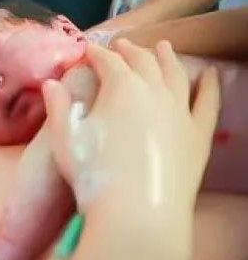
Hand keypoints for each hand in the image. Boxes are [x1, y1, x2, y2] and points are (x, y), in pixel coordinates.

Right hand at [42, 40, 219, 258]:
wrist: (138, 213)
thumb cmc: (94, 175)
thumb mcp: (65, 140)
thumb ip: (59, 108)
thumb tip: (51, 84)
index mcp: (120, 87)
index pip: (107, 61)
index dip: (96, 53)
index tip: (88, 50)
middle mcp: (154, 90)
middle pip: (143, 61)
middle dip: (130, 51)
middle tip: (122, 45)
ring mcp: (180, 110)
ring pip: (176, 74)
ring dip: (167, 57)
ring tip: (164, 47)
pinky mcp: (198, 133)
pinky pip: (207, 101)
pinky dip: (208, 84)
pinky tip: (209, 74)